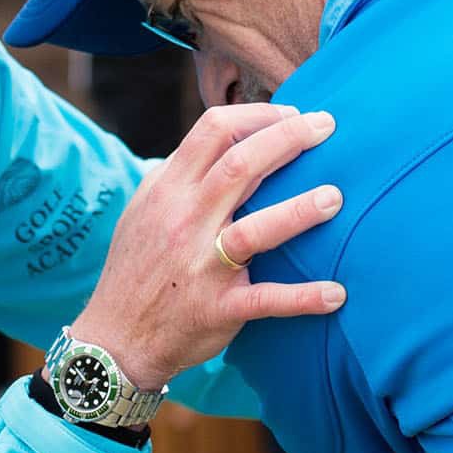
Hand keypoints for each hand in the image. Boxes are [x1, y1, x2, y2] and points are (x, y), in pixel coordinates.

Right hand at [73, 103, 344, 390]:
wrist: (115, 337)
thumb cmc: (137, 267)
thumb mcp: (145, 209)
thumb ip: (180, 174)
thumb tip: (221, 140)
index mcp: (168, 191)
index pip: (214, 130)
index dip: (259, 115)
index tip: (292, 114)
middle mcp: (185, 221)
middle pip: (241, 165)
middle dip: (290, 139)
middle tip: (328, 128)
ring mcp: (201, 266)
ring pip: (255, 230)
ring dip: (300, 211)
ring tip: (335, 197)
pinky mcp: (218, 309)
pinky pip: (266, 300)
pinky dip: (304, 298)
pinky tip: (337, 294)